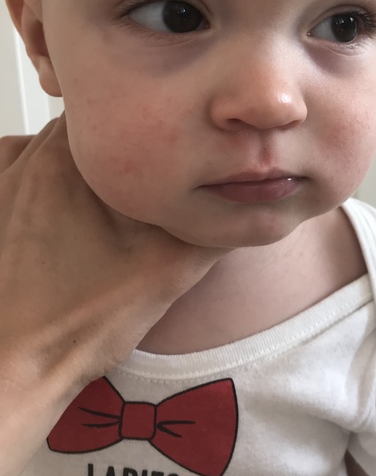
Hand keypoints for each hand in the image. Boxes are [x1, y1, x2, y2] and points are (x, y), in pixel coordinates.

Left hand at [0, 114, 224, 399]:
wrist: (13, 366)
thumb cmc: (76, 322)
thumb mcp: (167, 271)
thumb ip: (213, 226)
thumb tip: (250, 203)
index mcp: (74, 162)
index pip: (121, 109)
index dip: (149, 127)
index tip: (164, 149)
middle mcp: (30, 160)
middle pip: (87, 128)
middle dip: (117, 149)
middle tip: (138, 183)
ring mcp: (2, 181)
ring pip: (50, 144)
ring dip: (78, 162)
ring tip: (96, 202)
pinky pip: (12, 164)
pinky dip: (35, 174)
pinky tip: (56, 210)